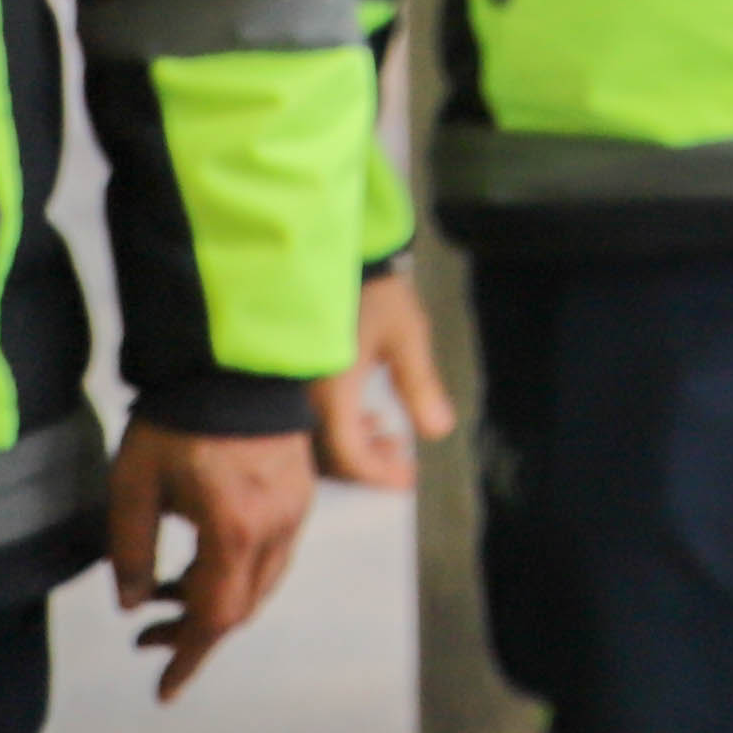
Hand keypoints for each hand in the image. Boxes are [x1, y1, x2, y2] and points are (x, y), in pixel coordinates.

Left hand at [106, 420, 319, 702]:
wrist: (235, 361)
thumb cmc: (177, 420)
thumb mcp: (134, 487)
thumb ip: (130, 552)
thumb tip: (133, 604)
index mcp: (235, 531)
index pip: (216, 617)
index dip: (188, 658)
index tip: (164, 690)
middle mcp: (277, 528)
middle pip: (242, 607)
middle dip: (194, 630)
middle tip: (146, 635)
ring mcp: (297, 510)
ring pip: (261, 582)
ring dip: (216, 599)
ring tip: (166, 591)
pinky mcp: (303, 491)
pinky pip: (273, 552)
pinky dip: (237, 570)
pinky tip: (202, 557)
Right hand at [313, 265, 457, 489]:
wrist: (331, 252)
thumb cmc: (374, 290)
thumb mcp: (407, 337)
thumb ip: (420, 387)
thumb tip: (439, 431)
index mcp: (329, 391)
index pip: (348, 455)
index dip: (378, 474)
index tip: (408, 480)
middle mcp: (303, 398)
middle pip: (329, 455)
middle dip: (369, 464)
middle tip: (403, 461)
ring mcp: (293, 390)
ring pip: (318, 439)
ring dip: (356, 446)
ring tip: (392, 439)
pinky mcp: (292, 379)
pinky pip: (309, 419)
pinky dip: (341, 427)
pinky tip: (367, 418)